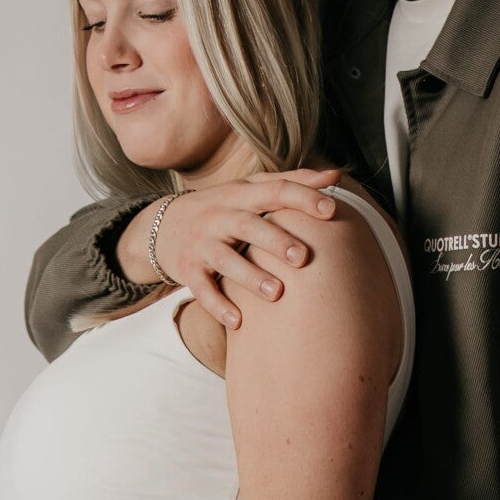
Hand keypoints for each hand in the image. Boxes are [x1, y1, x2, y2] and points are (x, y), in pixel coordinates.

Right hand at [118, 170, 341, 331]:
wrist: (163, 225)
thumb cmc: (223, 208)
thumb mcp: (249, 189)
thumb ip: (291, 182)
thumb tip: (336, 177)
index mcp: (241, 194)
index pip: (275, 190)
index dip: (303, 198)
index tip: (332, 210)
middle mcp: (220, 216)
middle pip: (249, 226)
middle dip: (276, 241)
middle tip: (303, 258)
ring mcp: (202, 243)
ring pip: (225, 260)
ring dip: (250, 277)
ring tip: (276, 293)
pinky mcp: (187, 269)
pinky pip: (202, 290)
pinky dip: (218, 306)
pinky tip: (238, 322)